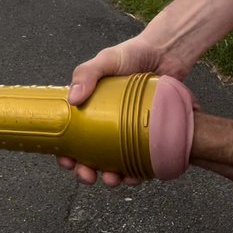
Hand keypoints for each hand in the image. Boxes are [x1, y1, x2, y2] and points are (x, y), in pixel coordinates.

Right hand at [57, 33, 191, 185]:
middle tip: (89, 176)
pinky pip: (141, 160)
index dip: (66, 152)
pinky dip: (137, 172)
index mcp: (92, 107)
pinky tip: (136, 176)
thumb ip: (87, 74)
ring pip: (115, 163)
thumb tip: (73, 99)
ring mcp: (128, 131)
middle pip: (91, 155)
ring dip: (111, 177)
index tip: (68, 161)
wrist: (167, 53)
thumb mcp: (106, 59)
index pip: (72, 135)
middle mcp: (108, 122)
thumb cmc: (133, 53)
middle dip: (86, 171)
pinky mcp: (148, 135)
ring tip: (114, 179)